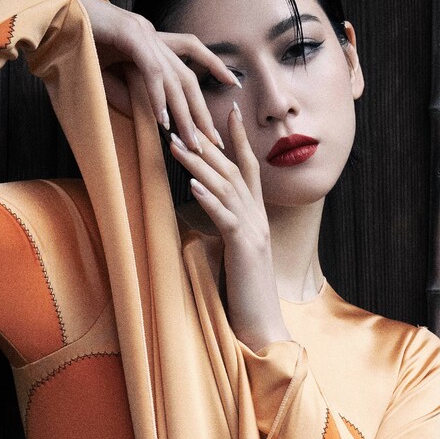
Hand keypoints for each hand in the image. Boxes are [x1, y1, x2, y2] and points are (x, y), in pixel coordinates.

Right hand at [75, 0, 233, 153]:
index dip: (214, 69)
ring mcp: (143, 33)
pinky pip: (151, 71)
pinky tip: (163, 121)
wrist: (51, 12)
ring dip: (185, 114)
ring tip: (193, 142)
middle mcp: (152, 35)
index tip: (229, 91)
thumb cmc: (74, 41)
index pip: (191, 56)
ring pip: (174, 78)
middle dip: (202, 113)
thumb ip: (125, 93)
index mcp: (150, 40)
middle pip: (188, 77)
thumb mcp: (104, 75)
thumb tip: (147, 117)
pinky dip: (158, 97)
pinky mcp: (129, 34)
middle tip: (215, 142)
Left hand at [169, 103, 288, 348]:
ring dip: (200, 165)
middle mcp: (259, 220)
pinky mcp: (245, 250)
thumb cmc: (243, 296)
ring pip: (227, 189)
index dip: (239, 139)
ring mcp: (254, 233)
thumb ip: (224, 232)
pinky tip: (193, 184)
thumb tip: (205, 217)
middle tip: (183, 122)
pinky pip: (226, 218)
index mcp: (257, 219)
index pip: (249, 169)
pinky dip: (209, 199)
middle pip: (234, 171)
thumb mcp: (233, 256)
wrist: (262, 328)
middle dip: (208, 145)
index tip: (228, 111)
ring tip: (177, 145)